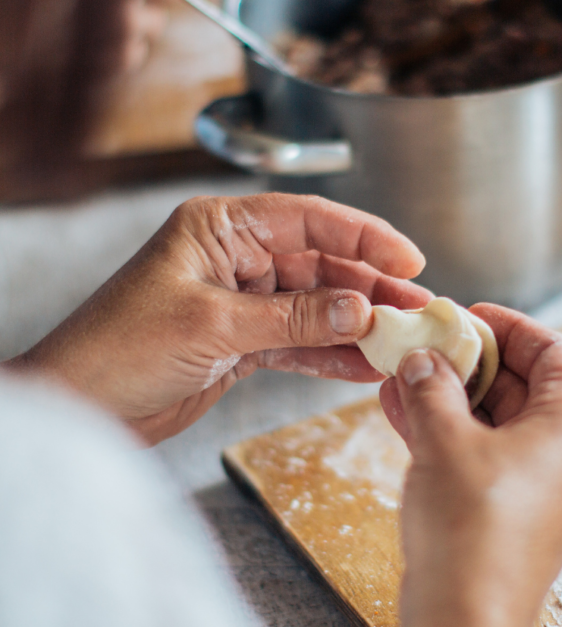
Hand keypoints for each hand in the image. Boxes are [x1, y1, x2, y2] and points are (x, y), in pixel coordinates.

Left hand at [8, 194, 428, 444]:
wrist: (80, 407)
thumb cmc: (118, 348)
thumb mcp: (213, 325)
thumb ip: (292, 318)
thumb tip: (360, 311)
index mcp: (219, 228)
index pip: (307, 219)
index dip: (363, 235)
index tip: (408, 259)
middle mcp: (234, 258)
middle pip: (319, 264)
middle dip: (369, 287)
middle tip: (417, 308)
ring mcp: (240, 302)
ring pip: (315, 306)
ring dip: (357, 324)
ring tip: (402, 340)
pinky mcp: (241, 343)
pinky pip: (298, 343)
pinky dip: (330, 355)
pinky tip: (365, 366)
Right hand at [380, 304, 561, 626]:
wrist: (465, 620)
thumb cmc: (469, 525)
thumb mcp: (444, 438)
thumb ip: (434, 386)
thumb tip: (425, 361)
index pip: (555, 352)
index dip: (509, 328)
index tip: (466, 317)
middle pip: (528, 388)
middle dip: (470, 365)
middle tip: (426, 347)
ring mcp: (553, 490)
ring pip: (503, 425)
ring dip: (454, 399)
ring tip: (403, 376)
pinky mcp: (525, 516)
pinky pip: (493, 458)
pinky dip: (456, 435)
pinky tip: (406, 414)